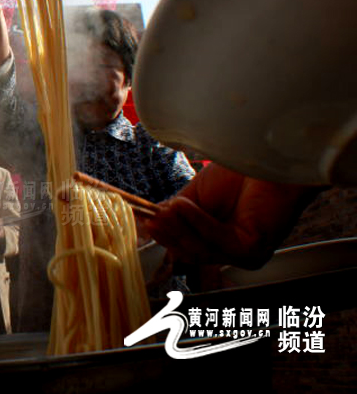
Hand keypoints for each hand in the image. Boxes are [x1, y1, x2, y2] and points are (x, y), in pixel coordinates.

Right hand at [146, 163, 318, 268]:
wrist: (270, 160)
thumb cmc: (240, 176)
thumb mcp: (197, 197)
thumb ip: (177, 212)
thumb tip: (149, 221)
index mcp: (219, 243)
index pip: (185, 249)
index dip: (164, 237)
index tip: (145, 221)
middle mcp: (233, 253)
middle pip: (190, 253)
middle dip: (169, 234)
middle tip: (152, 216)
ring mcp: (244, 255)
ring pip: (200, 250)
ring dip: (180, 227)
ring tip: (166, 209)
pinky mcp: (253, 249)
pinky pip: (217, 241)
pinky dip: (197, 222)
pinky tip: (184, 206)